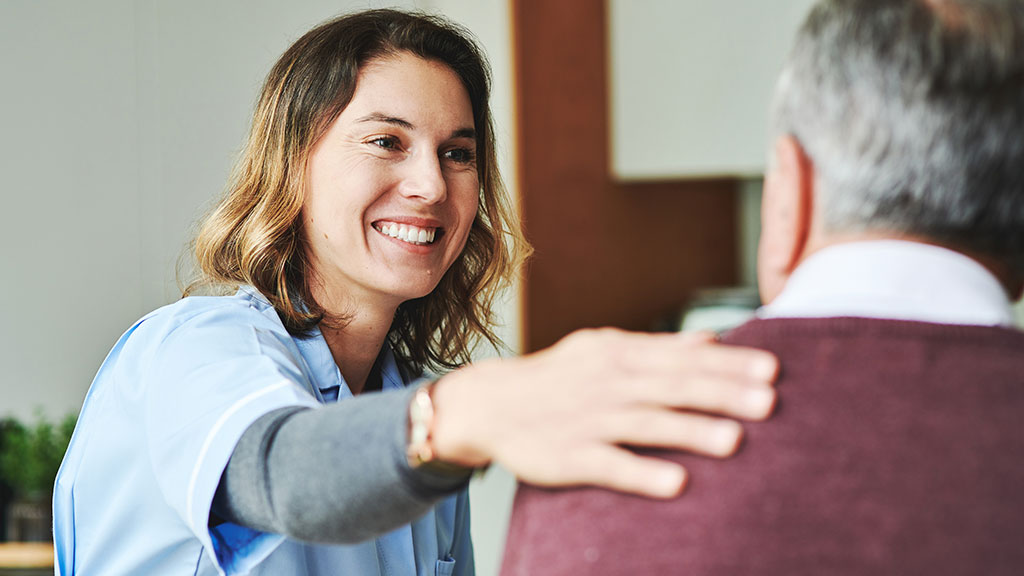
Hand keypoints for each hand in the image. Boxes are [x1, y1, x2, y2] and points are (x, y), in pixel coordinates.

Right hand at [429, 328, 778, 498]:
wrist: (489, 403)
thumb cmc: (558, 376)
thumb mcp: (604, 348)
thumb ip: (659, 347)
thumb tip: (713, 339)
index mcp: (619, 353)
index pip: (682, 357)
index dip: (729, 364)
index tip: (772, 370)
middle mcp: (607, 383)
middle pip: (672, 386)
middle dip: (722, 393)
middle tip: (770, 401)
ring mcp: (588, 420)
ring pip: (646, 424)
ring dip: (690, 430)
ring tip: (735, 440)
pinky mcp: (569, 456)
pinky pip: (609, 464)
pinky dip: (642, 472)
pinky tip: (677, 483)